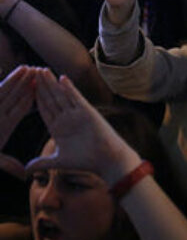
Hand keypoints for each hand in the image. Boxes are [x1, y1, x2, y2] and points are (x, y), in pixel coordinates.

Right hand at [0, 66, 35, 179]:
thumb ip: (6, 164)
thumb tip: (24, 176)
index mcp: (3, 126)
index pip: (21, 110)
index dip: (31, 99)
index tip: (43, 89)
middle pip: (15, 97)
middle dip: (26, 84)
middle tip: (40, 70)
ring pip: (3, 92)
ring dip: (14, 80)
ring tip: (27, 67)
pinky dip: (1, 82)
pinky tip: (2, 71)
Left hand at [26, 69, 140, 185]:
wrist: (106, 160)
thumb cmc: (86, 161)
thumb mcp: (59, 161)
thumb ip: (42, 162)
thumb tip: (26, 169)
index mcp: (58, 128)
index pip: (44, 109)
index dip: (34, 98)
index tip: (26, 87)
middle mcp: (66, 118)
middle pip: (50, 99)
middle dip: (40, 86)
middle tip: (31, 71)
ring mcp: (77, 114)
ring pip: (61, 95)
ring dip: (51, 83)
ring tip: (42, 70)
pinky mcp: (87, 112)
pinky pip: (76, 98)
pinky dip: (69, 88)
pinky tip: (62, 78)